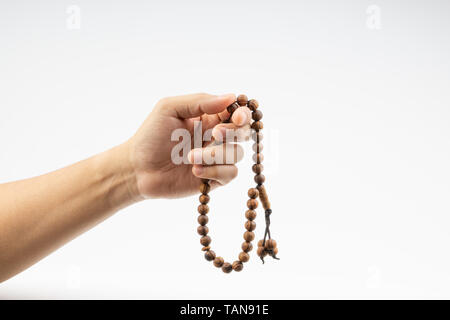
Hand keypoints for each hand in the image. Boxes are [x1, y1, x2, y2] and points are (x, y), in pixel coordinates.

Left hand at [128, 93, 251, 198]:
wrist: (137, 168)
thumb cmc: (150, 136)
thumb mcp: (169, 109)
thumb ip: (200, 101)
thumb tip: (231, 97)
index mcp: (208, 117)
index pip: (235, 112)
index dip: (242, 113)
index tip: (237, 116)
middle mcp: (215, 137)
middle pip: (243, 132)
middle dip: (233, 132)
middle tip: (214, 134)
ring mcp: (215, 158)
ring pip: (236, 153)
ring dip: (216, 154)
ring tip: (190, 157)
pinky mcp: (213, 178)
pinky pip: (230, 173)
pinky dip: (215, 171)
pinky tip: (195, 171)